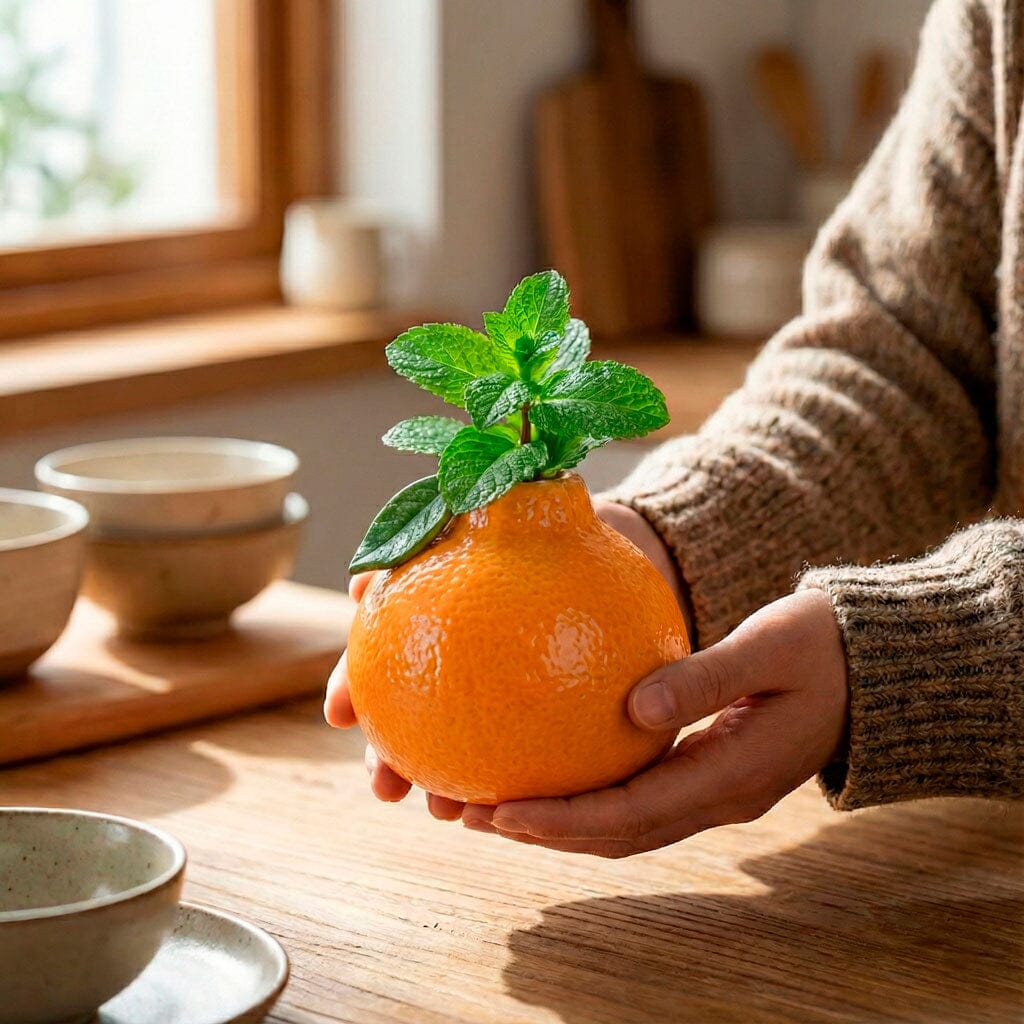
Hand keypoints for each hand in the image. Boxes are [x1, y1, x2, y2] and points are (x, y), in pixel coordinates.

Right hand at [324, 500, 690, 818]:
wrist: (634, 546)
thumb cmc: (555, 524)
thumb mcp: (495, 515)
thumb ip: (427, 540)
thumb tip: (356, 588)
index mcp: (436, 618)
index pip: (378, 657)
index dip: (349, 688)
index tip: (339, 716)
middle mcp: (466, 660)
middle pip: (411, 719)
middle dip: (389, 761)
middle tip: (387, 789)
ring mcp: (509, 690)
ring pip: (466, 748)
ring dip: (446, 787)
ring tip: (447, 813)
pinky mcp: (556, 713)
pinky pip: (537, 754)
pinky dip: (522, 781)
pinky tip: (520, 804)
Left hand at [464, 589, 848, 855]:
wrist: (874, 667)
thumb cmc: (825, 647)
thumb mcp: (771, 646)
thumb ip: (707, 678)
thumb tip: (633, 708)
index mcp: (733, 774)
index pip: (632, 814)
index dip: (564, 820)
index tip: (503, 812)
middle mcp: (721, 798)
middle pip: (617, 835)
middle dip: (545, 832)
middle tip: (473, 815)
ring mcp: (718, 792)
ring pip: (626, 826)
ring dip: (562, 824)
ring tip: (496, 806)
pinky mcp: (711, 774)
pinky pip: (640, 801)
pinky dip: (591, 802)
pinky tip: (556, 776)